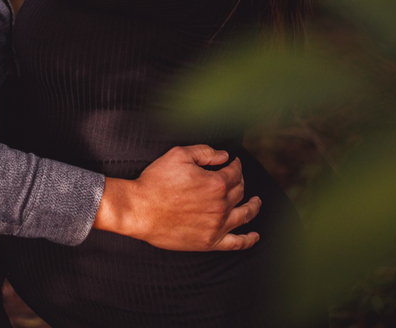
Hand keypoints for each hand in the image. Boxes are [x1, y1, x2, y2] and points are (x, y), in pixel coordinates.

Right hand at [93, 146, 261, 251]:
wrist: (139, 210)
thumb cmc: (156, 181)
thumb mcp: (179, 155)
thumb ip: (205, 152)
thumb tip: (225, 156)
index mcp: (216, 183)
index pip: (235, 172)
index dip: (236, 165)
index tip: (233, 162)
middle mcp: (221, 205)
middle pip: (239, 192)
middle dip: (240, 182)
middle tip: (236, 178)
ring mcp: (217, 226)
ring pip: (244, 215)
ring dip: (253, 207)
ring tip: (256, 203)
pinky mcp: (209, 242)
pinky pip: (236, 243)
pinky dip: (248, 240)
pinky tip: (254, 236)